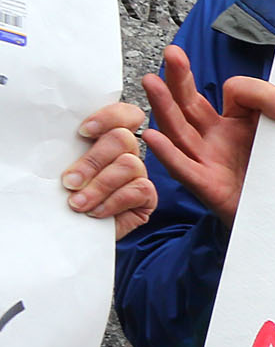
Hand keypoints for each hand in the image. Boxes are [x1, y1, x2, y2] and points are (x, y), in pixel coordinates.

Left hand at [61, 102, 157, 236]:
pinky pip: (137, 190)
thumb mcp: (64, 169)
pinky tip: (95, 212)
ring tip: (77, 203)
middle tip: (69, 181)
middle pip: (122, 138)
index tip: (83, 131)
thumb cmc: (67, 196)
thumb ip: (68, 152)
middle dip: (92, 161)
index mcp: (105, 138)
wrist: (73, 232)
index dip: (109, 117)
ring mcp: (139, 174)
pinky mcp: (147, 196)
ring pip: (129, 164)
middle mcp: (126, 152)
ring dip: (99, 185)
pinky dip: (112, 201)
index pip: (124, 114)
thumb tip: (55, 142)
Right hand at [136, 43, 274, 224]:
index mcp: (232, 121)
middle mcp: (214, 137)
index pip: (233, 93)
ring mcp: (207, 160)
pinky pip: (183, 168)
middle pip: (190, 103)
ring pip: (179, 130)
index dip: (256, 93)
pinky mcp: (208, 186)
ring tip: (150, 82)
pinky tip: (154, 137)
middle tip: (172, 52)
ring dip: (163, 107)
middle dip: (179, 78)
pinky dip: (168, 154)